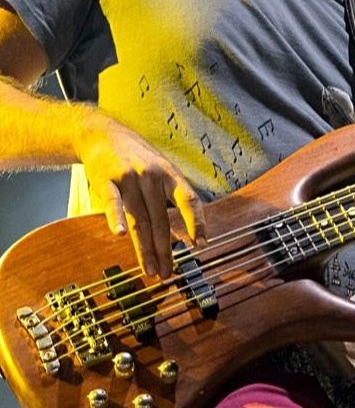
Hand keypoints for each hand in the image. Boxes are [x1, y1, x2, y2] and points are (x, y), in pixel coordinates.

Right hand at [76, 113, 204, 277]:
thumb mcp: (159, 167)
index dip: (197, 222)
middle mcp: (151, 175)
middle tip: (168, 273)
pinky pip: (113, 202)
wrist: (101, 134)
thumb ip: (169, 194)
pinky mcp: (106, 179)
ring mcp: (129, 177)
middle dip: (166, 250)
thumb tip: (185, 228)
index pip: (188, 199)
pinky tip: (119, 234)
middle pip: (161, 219)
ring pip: (140, 219)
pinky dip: (116, 218)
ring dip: (145, 248)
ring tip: (151, 270)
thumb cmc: (134, 155)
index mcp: (169, 173)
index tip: (201, 245)